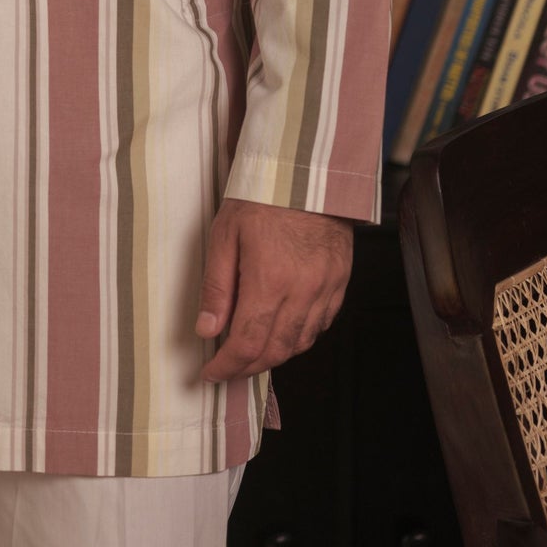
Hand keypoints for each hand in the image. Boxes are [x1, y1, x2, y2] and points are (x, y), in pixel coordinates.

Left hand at [194, 199, 351, 381]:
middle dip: (248, 367)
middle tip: (228, 369)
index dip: (228, 366)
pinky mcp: (340, 283)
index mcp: (269, 280)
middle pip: (275, 351)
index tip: (212, 374)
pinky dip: (300, 337)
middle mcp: (302, 292)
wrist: (308, 173)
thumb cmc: (262, 197)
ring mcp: (325, 289)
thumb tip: (207, 331)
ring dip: (274, 356)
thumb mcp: (225, 235)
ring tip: (252, 353)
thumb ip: (217, 287)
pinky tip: (283, 332)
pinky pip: (321, 325)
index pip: (247, 343)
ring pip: (300, 343)